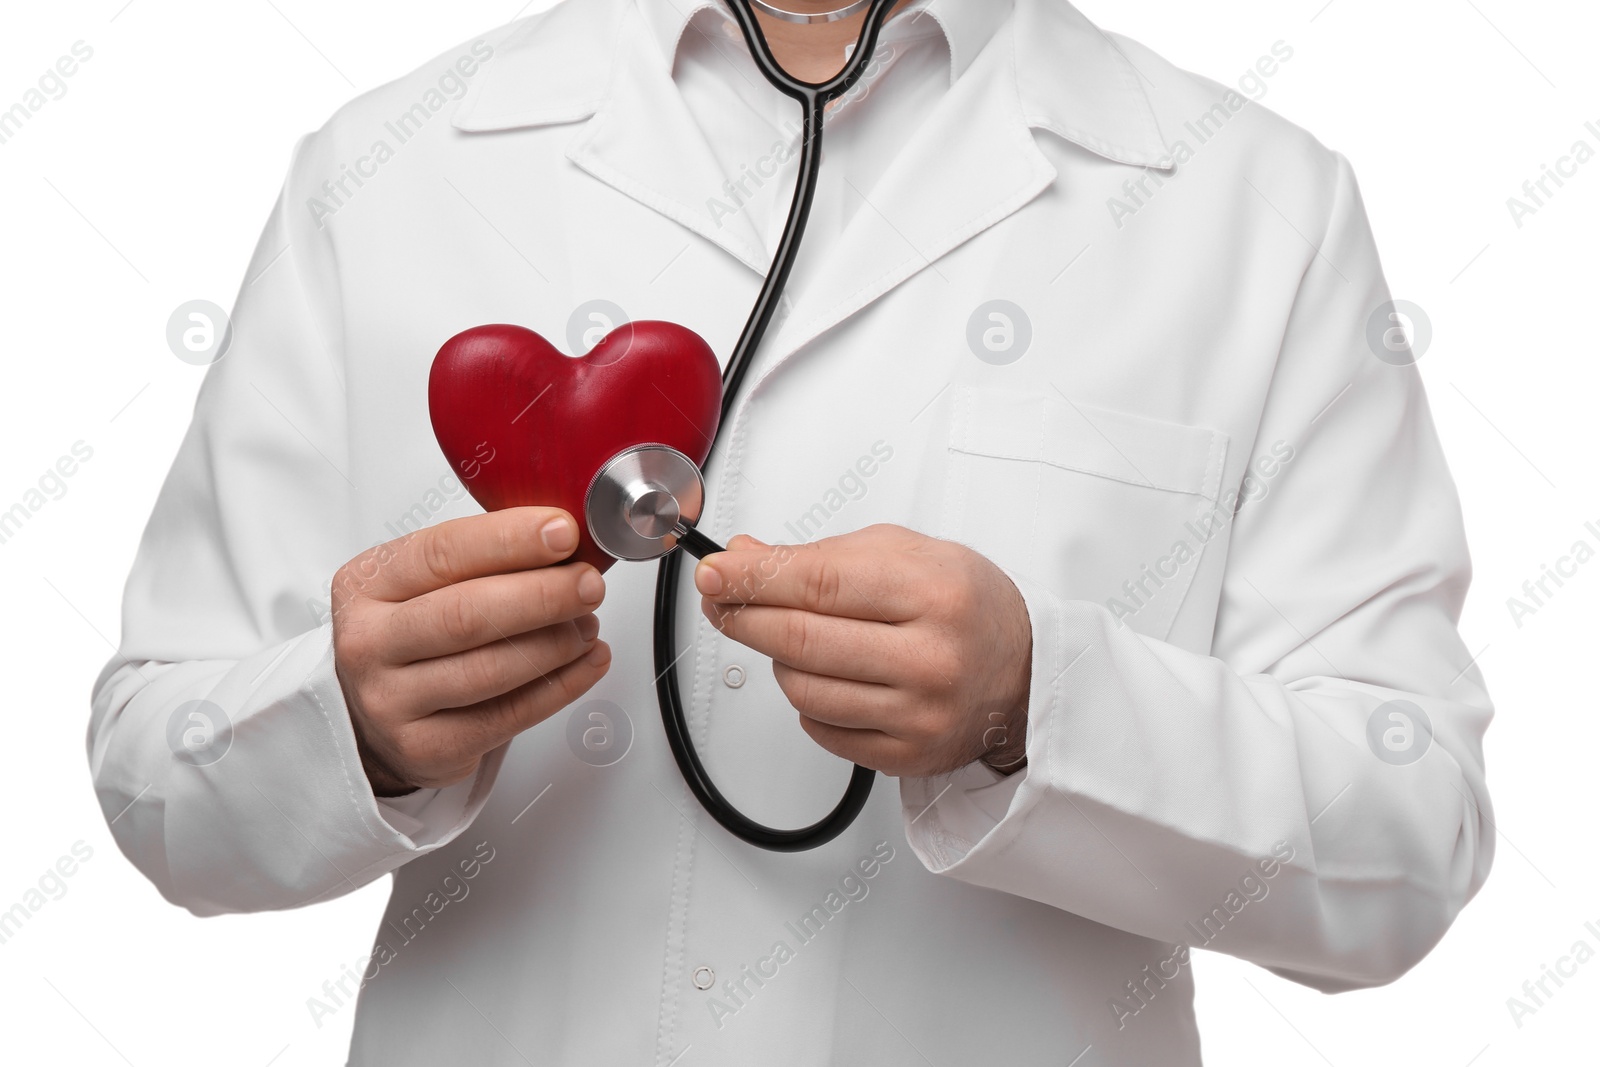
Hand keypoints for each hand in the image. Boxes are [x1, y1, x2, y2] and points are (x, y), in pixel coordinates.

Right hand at [330, 507, 610, 795]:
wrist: (370, 716)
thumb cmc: (412, 635)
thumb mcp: (422, 583)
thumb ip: (483, 558)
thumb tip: (563, 539)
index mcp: (366, 585)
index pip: (441, 552)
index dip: (510, 540)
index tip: (563, 532)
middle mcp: (369, 643)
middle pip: (467, 615)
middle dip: (543, 595)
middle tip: (588, 584)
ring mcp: (391, 702)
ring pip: (491, 669)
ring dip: (556, 643)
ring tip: (587, 624)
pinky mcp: (427, 747)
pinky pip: (509, 716)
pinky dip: (562, 686)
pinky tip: (586, 661)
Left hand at [693, 524, 1031, 777]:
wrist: (1024, 669)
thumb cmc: (965, 604)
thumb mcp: (903, 554)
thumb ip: (820, 556)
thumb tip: (745, 559)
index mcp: (934, 593)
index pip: (817, 584)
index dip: (752, 578)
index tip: (714, 572)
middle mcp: (931, 658)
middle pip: (800, 641)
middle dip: (744, 617)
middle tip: (723, 602)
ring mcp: (918, 714)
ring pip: (802, 689)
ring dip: (780, 660)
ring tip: (802, 638)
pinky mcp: (906, 756)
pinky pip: (820, 729)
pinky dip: (809, 701)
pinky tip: (833, 677)